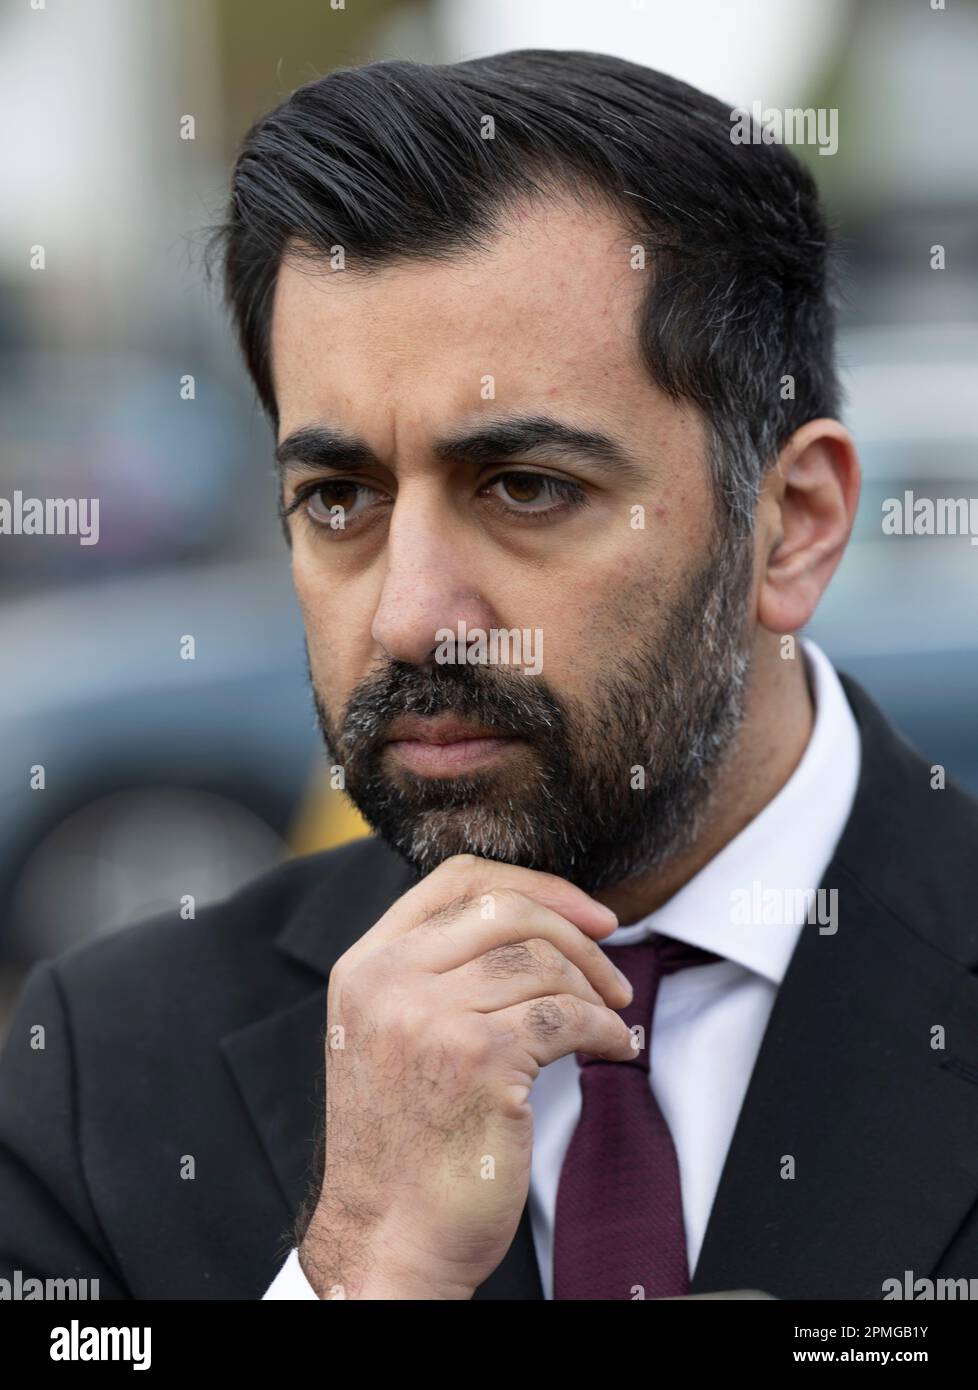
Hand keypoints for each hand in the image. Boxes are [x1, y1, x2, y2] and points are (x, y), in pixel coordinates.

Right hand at [298, 853, 633, 1298]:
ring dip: (594, 988)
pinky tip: (614, 1048)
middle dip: (578, 932)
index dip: (533, 884)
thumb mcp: (390, 1034)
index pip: (456, 879)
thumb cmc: (403, 1143)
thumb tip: (536, 918)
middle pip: (507, 910)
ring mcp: (428, 1017)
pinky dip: (606, 1030)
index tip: (585, 913)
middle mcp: (388, 981)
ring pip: (542, 962)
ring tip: (611, 1018)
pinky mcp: (477, 1059)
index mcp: (365, 966)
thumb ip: (435, 971)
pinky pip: (565, 1016)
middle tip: (613, 970)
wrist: (387, 1238)